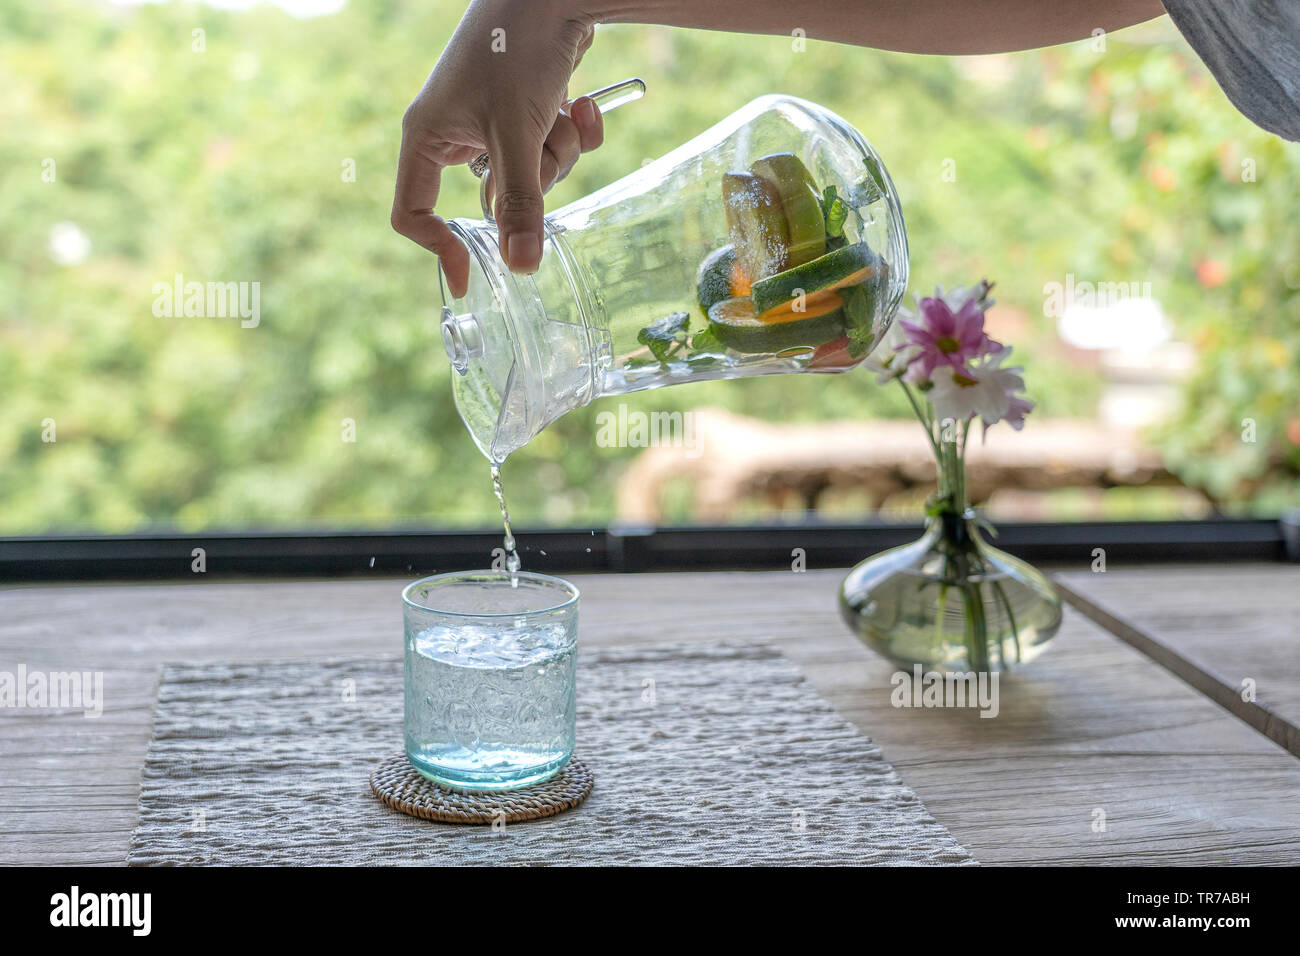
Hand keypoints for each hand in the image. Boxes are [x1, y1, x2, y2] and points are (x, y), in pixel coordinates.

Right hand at [391, 0, 603, 296]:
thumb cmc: (517, 48)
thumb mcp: (518, 134)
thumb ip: (519, 202)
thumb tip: (520, 267)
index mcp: (427, 137)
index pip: (414, 212)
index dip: (440, 248)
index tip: (472, 278)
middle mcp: (453, 132)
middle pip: (493, 198)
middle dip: (533, 178)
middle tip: (546, 144)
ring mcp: (490, 122)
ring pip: (530, 175)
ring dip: (559, 151)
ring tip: (566, 112)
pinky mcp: (524, 110)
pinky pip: (550, 147)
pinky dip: (573, 132)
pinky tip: (585, 104)